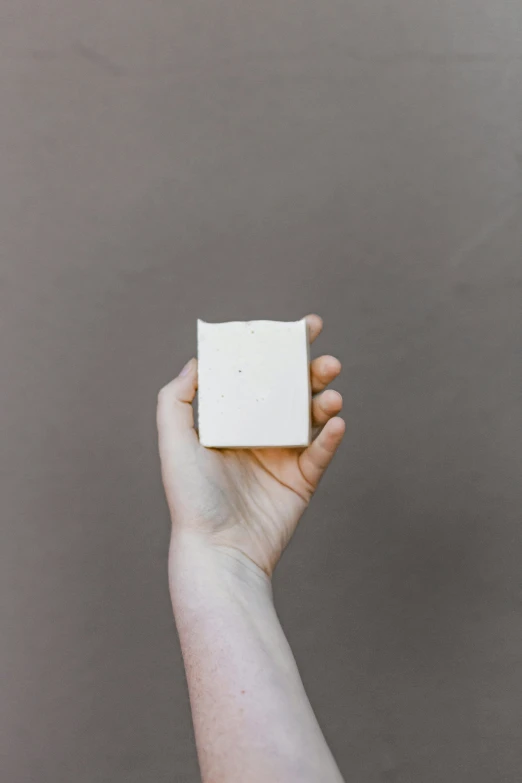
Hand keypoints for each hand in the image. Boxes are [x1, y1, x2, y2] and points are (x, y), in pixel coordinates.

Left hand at [157, 314, 344, 576]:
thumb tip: (198, 361)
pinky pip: (321, 452)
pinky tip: (335, 424)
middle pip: (292, 392)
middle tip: (325, 361)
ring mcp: (282, 456)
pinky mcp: (301, 481)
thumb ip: (177, 399)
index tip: (303, 327)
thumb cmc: (191, 497)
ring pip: (311, 418)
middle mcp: (258, 433)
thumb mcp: (173, 440)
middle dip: (312, 372)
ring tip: (331, 396)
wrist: (217, 550)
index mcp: (232, 420)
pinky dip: (331, 437)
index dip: (281, 350)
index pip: (260, 376)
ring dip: (325, 401)